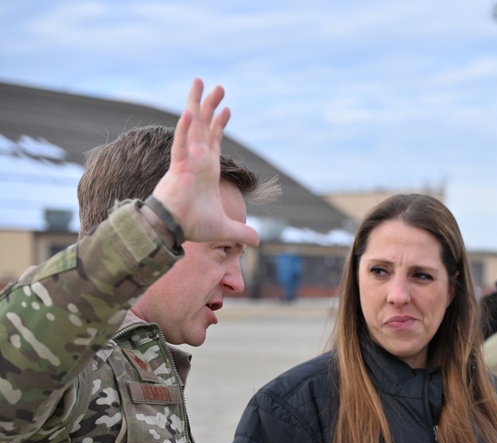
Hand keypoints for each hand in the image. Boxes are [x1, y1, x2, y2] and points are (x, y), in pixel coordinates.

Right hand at [149, 78, 258, 246]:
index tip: (226, 109)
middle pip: (204, 126)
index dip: (219, 124)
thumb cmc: (192, 225)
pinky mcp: (179, 167)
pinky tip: (190, 112)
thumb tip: (257, 241)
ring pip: (192, 126)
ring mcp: (187, 160)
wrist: (173, 230)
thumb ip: (241, 232)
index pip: (214, 141)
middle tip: (218, 86)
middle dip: (210, 106)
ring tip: (201, 82)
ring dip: (197, 105)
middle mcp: (197, 160)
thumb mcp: (224, 229)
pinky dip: (185, 129)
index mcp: (206, 169)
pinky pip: (182, 144)